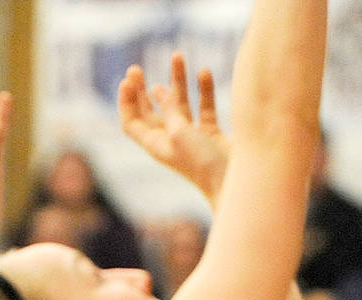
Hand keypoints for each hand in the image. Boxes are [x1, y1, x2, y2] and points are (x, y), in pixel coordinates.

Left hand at [119, 52, 228, 200]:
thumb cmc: (202, 162)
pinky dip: (204, 90)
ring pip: (180, 104)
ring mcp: (192, 137)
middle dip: (143, 89)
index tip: (128, 80)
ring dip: (177, 81)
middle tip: (137, 68)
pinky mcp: (211, 134)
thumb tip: (156, 88)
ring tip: (178, 56)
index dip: (126, 102)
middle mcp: (171, 140)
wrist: (234, 182)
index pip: (132, 122)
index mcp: (156, 144)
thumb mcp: (179, 132)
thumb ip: (168, 107)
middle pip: (151, 111)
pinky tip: (204, 72)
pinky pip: (204, 107)